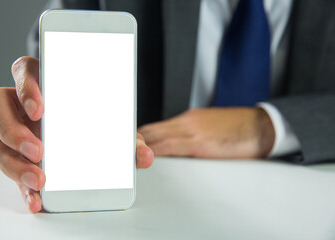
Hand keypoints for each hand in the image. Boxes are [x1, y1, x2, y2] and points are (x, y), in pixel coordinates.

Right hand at [0, 56, 153, 212]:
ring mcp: (14, 130)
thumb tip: (144, 156)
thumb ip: (127, 140)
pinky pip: (6, 168)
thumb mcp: (112, 130)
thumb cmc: (96, 127)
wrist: (87, 149)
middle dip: (12, 127)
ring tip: (40, 179)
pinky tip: (37, 198)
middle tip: (39, 151)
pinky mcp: (13, 157)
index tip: (40, 109)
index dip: (27, 85)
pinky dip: (20, 186)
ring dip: (12, 161)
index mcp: (47, 86)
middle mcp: (23, 106)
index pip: (26, 70)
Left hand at [138, 108, 274, 158]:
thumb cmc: (238, 128)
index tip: (129, 143)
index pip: (154, 126)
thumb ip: (191, 134)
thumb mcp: (209, 126)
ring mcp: (192, 131)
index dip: (138, 135)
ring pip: (156, 138)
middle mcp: (186, 122)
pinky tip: (146, 158)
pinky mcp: (201, 144)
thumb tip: (176, 146)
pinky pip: (170, 148)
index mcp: (188, 118)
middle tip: (121, 149)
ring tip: (127, 155)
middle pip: (150, 130)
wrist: (262, 126)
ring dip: (140, 146)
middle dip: (134, 140)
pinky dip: (155, 152)